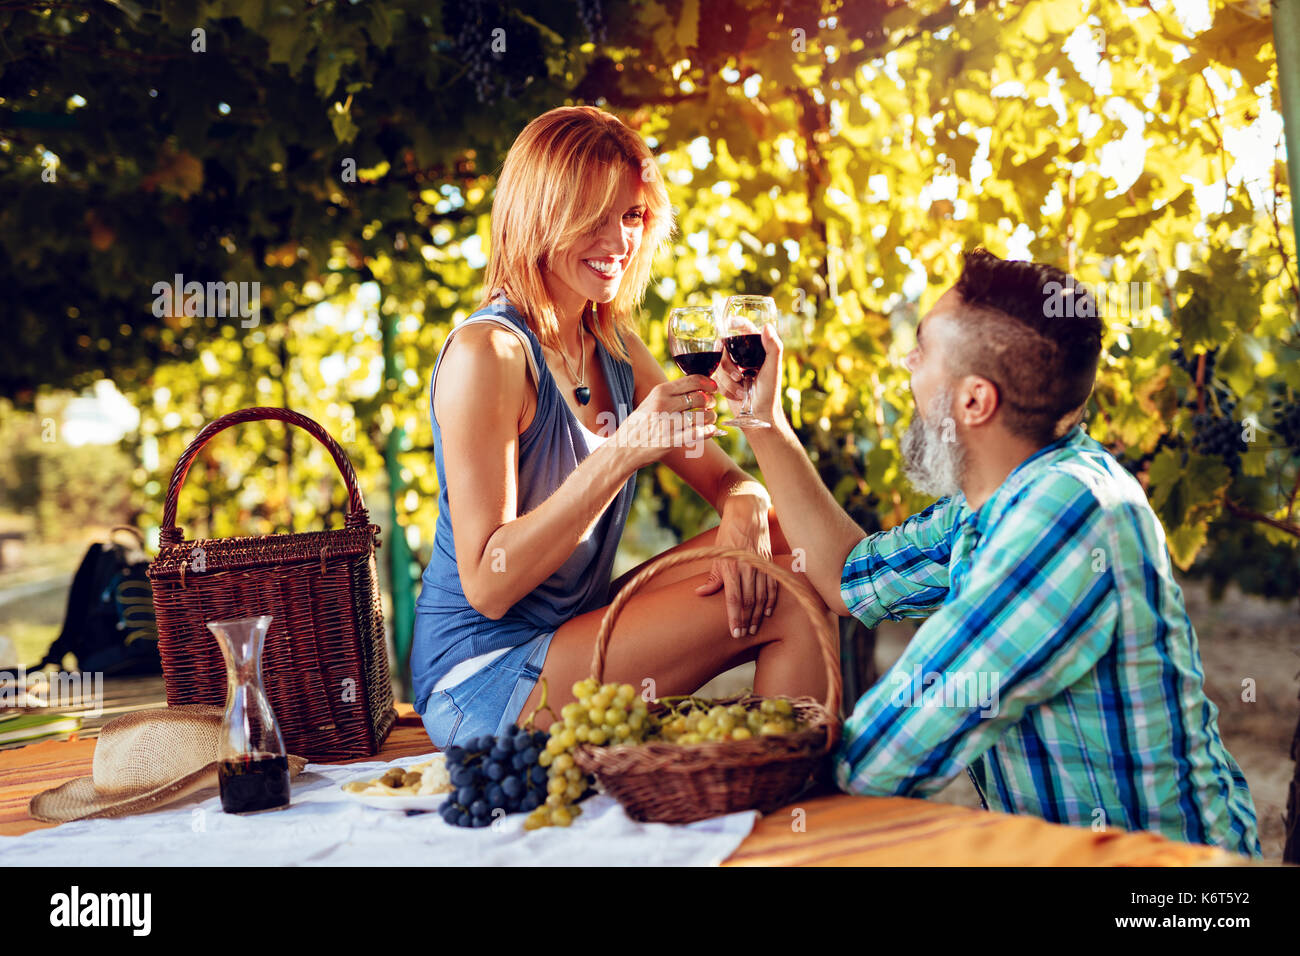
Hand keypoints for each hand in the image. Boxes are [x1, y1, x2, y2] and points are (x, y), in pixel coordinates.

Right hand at [614, 375, 718, 467]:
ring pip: (701, 416)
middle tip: (711, 405)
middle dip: (710, 401)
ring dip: (710, 417)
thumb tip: (697, 388)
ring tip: (709, 419)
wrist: (623, 448)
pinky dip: (708, 431)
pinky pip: (696, 433)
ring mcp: (666, 423)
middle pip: (699, 397)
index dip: (708, 383)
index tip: (713, 388)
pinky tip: (712, 430)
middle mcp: (663, 405)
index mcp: (660, 392)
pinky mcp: (669, 441)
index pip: (692, 381)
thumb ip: (670, 395)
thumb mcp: (650, 402)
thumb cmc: (639, 425)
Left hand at [694, 499, 778, 637]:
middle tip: (744, 634)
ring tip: (754, 628)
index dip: (735, 618)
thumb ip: (712, 578)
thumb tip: (700, 594)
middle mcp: (747, 567)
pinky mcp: (769, 562)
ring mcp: (760, 565)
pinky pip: (773, 586)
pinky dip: (771, 600)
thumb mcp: (716, 556)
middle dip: (746, 620)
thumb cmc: (728, 536)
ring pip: (762, 596)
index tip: (735, 633)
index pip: (734, 599)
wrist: (746, 514)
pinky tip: (767, 612)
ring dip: (758, 615)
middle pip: (749, 601)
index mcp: (731, 567)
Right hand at [717, 322, 785, 428]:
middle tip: (739, 376)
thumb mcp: (773, 369)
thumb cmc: (770, 393)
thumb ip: (773, 347)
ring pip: (718, 365)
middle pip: (725, 348)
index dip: (736, 323)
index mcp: (757, 350)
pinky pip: (715, 378)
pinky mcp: (724, 382)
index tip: (728, 322)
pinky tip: (737, 395)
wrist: (758, 417)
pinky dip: (725, 388)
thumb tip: (766, 326)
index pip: (744, 329)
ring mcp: (732, 369)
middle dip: (728, 364)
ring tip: (742, 390)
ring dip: (728, 380)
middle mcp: (743, 357)